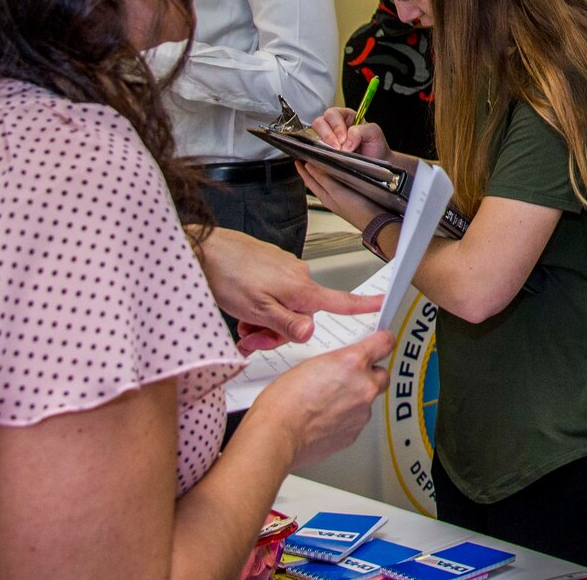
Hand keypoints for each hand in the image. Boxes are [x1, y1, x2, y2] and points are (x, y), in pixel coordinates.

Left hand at [198, 229, 381, 348]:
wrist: (205, 250)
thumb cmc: (228, 275)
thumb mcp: (258, 310)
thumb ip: (286, 324)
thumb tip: (310, 333)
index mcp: (300, 288)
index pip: (339, 301)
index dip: (362, 305)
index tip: (381, 304)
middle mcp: (297, 277)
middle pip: (302, 316)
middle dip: (278, 332)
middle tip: (252, 337)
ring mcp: (283, 270)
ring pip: (284, 308)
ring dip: (264, 322)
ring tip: (242, 324)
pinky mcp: (270, 267)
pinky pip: (273, 295)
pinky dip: (259, 307)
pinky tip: (241, 309)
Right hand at [245, 331, 393, 467]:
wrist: (277, 435)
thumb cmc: (283, 401)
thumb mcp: (311, 364)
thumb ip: (337, 363)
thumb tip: (345, 367)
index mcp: (352, 362)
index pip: (384, 344)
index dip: (383, 342)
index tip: (382, 343)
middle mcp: (364, 387)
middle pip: (382, 376)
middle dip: (369, 375)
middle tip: (349, 378)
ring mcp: (361, 413)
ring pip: (368, 400)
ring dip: (355, 399)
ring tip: (328, 402)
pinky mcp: (355, 434)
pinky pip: (357, 420)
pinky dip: (346, 418)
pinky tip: (325, 418)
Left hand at [297, 161, 380, 229]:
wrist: (377, 221)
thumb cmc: (357, 209)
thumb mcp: (337, 192)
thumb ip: (323, 178)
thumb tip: (309, 166)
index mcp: (325, 197)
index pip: (309, 181)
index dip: (302, 170)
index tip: (296, 159)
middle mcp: (331, 197)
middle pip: (316, 181)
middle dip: (309, 170)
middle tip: (305, 158)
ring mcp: (341, 197)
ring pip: (326, 182)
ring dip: (321, 172)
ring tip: (318, 162)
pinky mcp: (351, 196)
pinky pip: (337, 183)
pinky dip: (334, 175)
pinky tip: (338, 171)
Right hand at [313, 107, 391, 159]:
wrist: (376, 164)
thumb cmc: (375, 147)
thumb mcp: (375, 134)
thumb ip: (362, 131)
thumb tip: (347, 141)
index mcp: (346, 117)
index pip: (333, 114)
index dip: (336, 126)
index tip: (343, 139)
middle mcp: (334, 126)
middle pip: (319, 122)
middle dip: (328, 135)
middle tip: (338, 148)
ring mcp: (327, 139)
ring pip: (313, 134)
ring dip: (323, 144)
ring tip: (335, 154)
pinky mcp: (323, 151)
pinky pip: (314, 149)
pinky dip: (318, 153)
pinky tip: (328, 158)